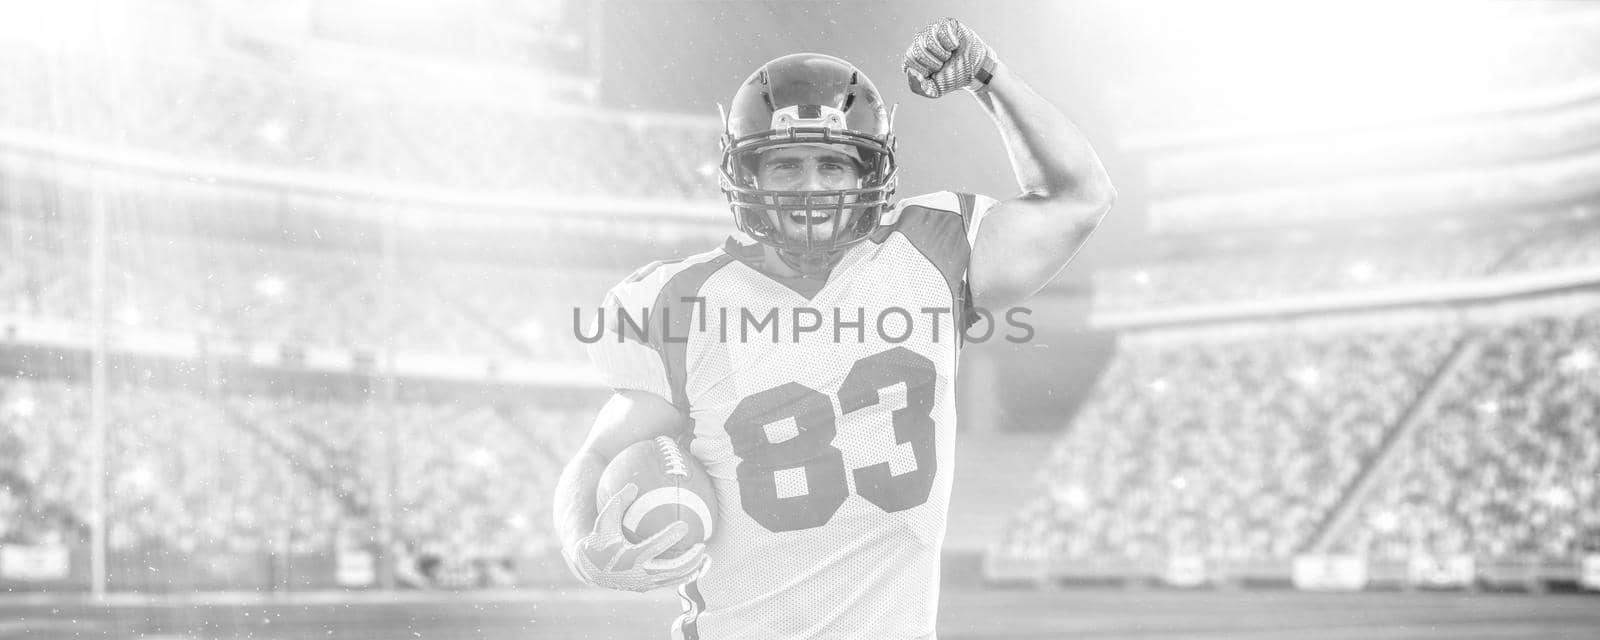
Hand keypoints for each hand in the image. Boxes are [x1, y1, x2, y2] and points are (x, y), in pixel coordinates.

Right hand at [563, 483, 707, 591]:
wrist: (590, 568)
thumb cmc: (599, 538)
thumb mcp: (605, 519)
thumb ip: (618, 501)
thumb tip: (634, 484)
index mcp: (629, 557)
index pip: (653, 548)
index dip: (669, 538)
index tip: (685, 526)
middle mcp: (638, 574)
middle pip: (670, 570)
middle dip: (689, 559)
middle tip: (702, 545)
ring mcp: (644, 584)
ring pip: (673, 580)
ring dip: (691, 570)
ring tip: (706, 558)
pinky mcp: (647, 588)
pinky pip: (669, 582)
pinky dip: (684, 575)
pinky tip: (697, 565)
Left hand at [902, 18, 997, 98]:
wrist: (975, 70)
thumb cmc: (953, 77)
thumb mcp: (935, 89)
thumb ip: (919, 87)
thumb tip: (911, 72)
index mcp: (913, 58)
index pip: (908, 60)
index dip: (924, 70)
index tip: (934, 73)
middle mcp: (919, 43)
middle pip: (917, 51)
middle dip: (934, 63)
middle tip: (943, 64)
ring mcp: (931, 32)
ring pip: (928, 42)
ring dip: (943, 54)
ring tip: (949, 56)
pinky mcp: (945, 24)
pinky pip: (942, 32)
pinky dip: (951, 44)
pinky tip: (955, 46)